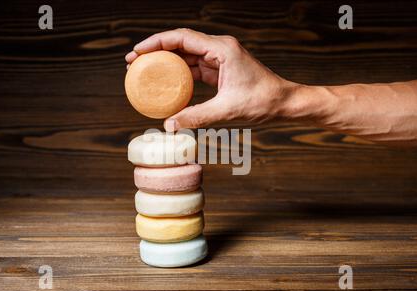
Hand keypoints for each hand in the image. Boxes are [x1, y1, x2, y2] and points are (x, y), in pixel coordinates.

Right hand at [125, 28, 296, 130]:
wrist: (283, 103)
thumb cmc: (263, 102)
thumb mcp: (228, 111)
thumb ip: (197, 117)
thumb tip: (169, 126)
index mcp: (222, 49)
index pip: (182, 38)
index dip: (157, 42)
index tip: (137, 52)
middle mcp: (219, 49)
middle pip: (180, 44)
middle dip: (156, 51)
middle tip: (133, 63)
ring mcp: (219, 59)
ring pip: (186, 56)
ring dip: (165, 63)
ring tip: (143, 72)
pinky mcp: (220, 71)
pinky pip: (194, 69)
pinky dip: (178, 75)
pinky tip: (165, 84)